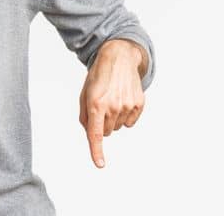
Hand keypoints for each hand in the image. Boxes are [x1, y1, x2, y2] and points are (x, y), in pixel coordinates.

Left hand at [80, 39, 146, 168]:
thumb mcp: (84, 95)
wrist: (118, 57)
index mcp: (95, 104)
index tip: (100, 164)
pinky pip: (130, 122)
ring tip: (113, 99)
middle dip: (103, 124)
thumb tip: (92, 134)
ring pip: (118, 127)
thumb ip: (85, 117)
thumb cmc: (99, 77)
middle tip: (103, 106)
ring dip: (114, 119)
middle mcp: (112, 106)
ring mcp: (127, 105)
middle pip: (106, 132)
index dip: (97, 151)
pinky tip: (123, 100)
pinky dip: (126, 116)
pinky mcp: (139, 103)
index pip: (96, 134)